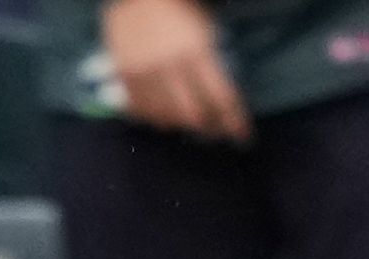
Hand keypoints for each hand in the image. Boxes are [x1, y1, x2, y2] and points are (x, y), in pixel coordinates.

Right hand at [103, 0, 249, 141]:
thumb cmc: (179, 8)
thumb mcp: (205, 30)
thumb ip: (212, 63)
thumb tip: (220, 99)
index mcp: (197, 51)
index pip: (221, 98)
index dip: (234, 121)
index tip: (242, 135)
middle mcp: (171, 66)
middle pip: (193, 115)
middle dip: (208, 128)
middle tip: (214, 130)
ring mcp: (145, 72)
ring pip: (166, 118)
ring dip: (181, 125)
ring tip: (188, 123)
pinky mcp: (125, 76)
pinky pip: (141, 110)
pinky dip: (154, 118)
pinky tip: (162, 116)